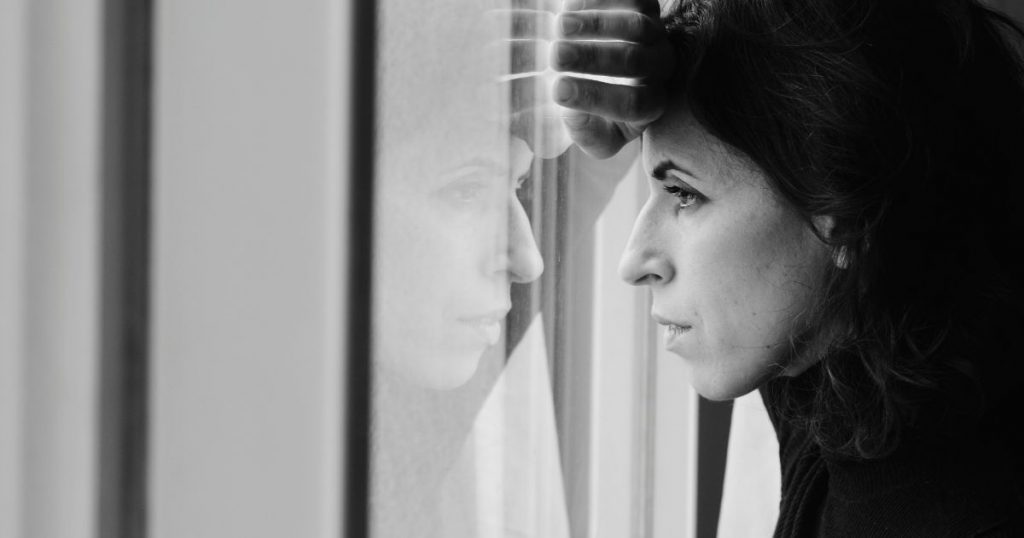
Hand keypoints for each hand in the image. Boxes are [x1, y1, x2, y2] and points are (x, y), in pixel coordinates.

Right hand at [551, 0, 675, 157]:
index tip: (557, 90)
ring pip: (635, 25)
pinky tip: (569, 6)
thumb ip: (584, 133)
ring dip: (597, 24)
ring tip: (560, 26)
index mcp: (650, 104)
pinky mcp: (645, 5)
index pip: (631, 103)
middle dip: (593, 58)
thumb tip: (570, 112)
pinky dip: (600, 1)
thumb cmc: (592, 108)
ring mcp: (655, 32)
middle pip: (634, 61)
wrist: (594, 73)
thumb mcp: (590, 132)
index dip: (595, 97)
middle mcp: (659, 66)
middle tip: (556, 56)